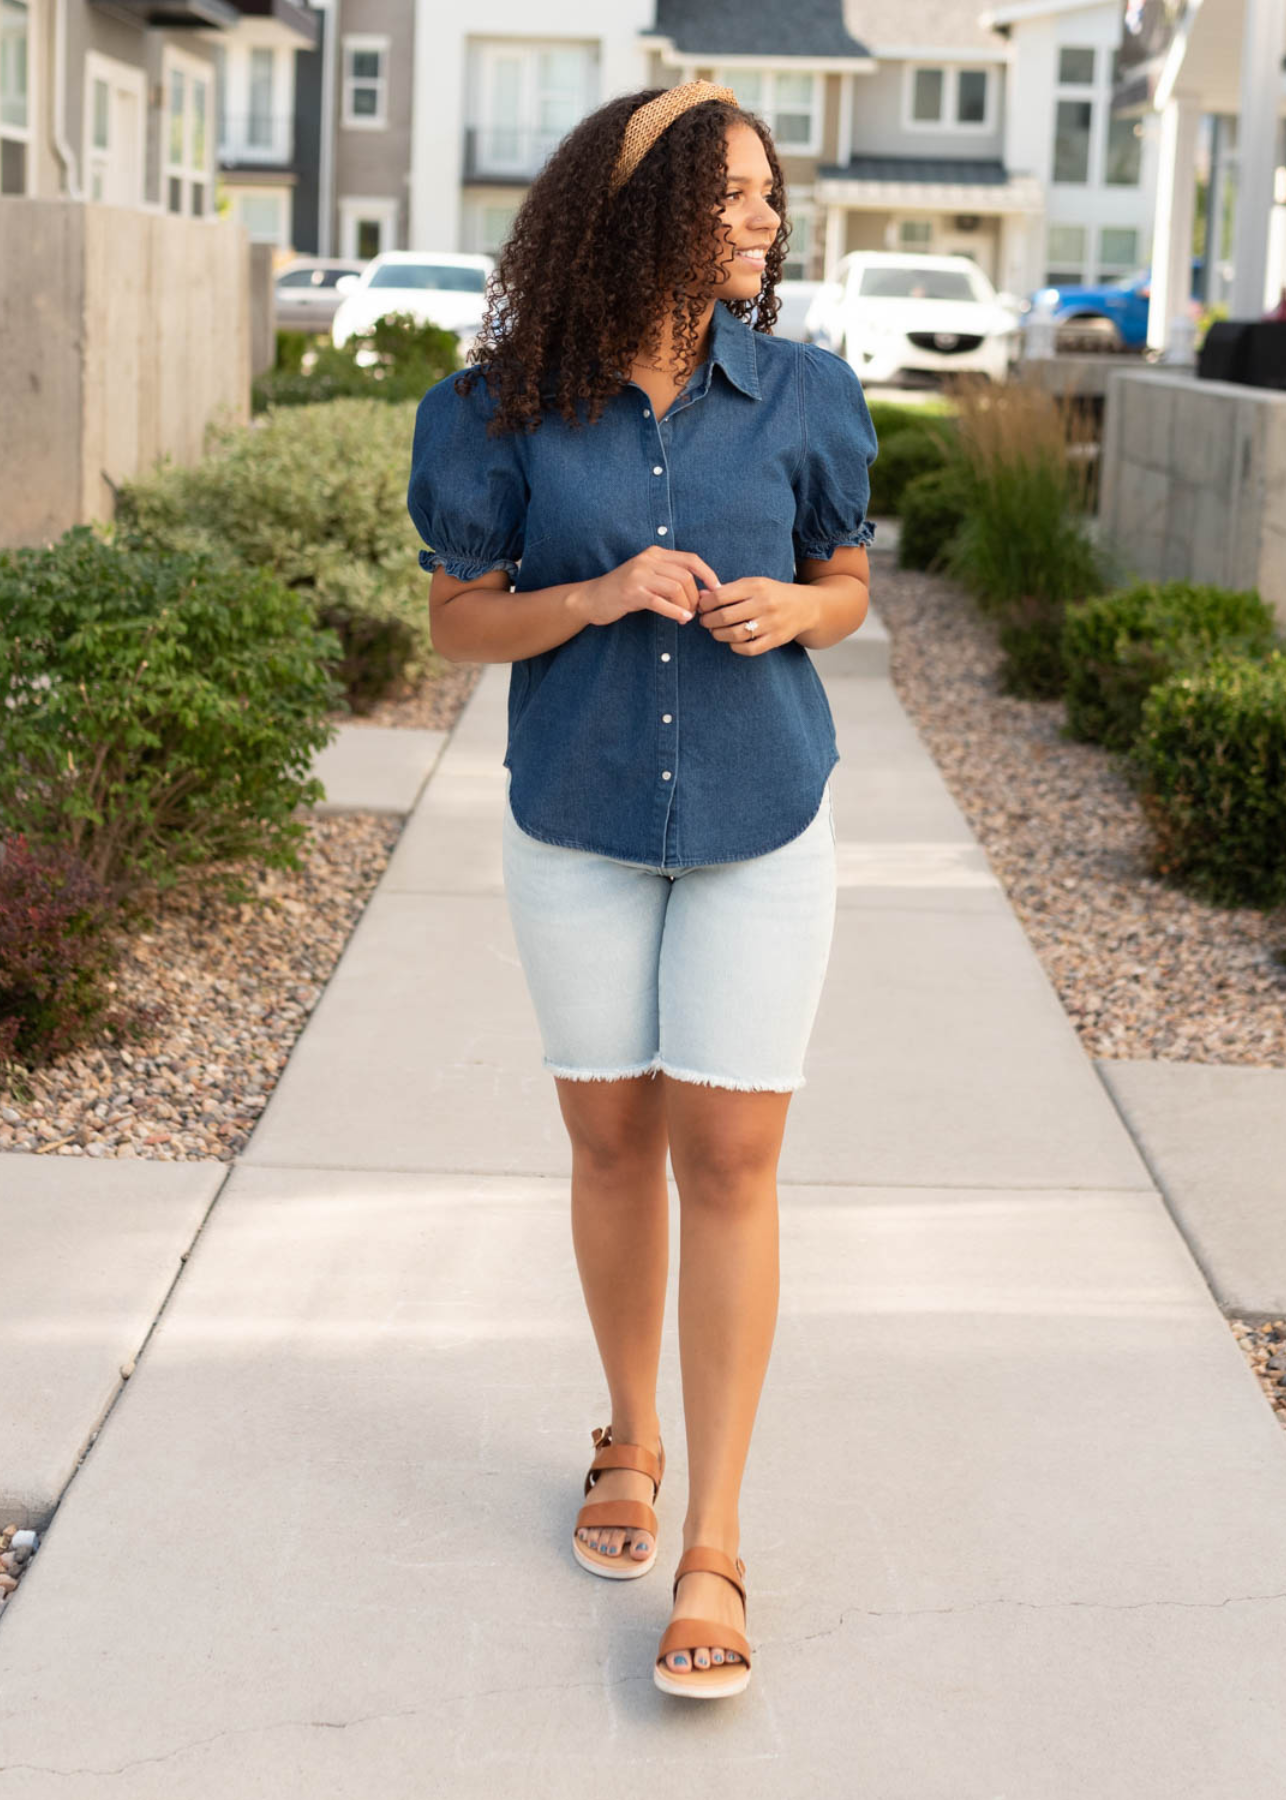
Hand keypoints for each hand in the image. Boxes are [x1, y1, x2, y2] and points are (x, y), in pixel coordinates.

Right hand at [576, 545, 720, 628]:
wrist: (592, 598)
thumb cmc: (624, 591)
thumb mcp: (648, 577)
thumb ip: (671, 578)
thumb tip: (702, 591)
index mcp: (655, 553)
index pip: (691, 559)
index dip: (708, 574)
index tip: (717, 589)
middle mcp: (648, 560)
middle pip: (685, 576)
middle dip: (695, 597)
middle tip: (695, 611)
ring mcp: (639, 575)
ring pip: (676, 588)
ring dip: (686, 606)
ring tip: (686, 616)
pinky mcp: (632, 592)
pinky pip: (661, 602)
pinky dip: (675, 612)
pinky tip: (682, 620)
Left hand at [694, 577, 819, 654]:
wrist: (805, 607)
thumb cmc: (772, 594)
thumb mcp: (753, 584)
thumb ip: (728, 590)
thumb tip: (701, 597)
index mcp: (756, 587)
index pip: (721, 596)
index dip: (705, 604)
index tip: (702, 607)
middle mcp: (764, 604)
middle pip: (725, 616)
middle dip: (708, 621)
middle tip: (705, 622)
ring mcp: (771, 623)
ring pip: (735, 634)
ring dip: (718, 635)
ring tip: (715, 631)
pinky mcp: (776, 639)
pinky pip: (748, 649)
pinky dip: (735, 647)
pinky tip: (732, 641)